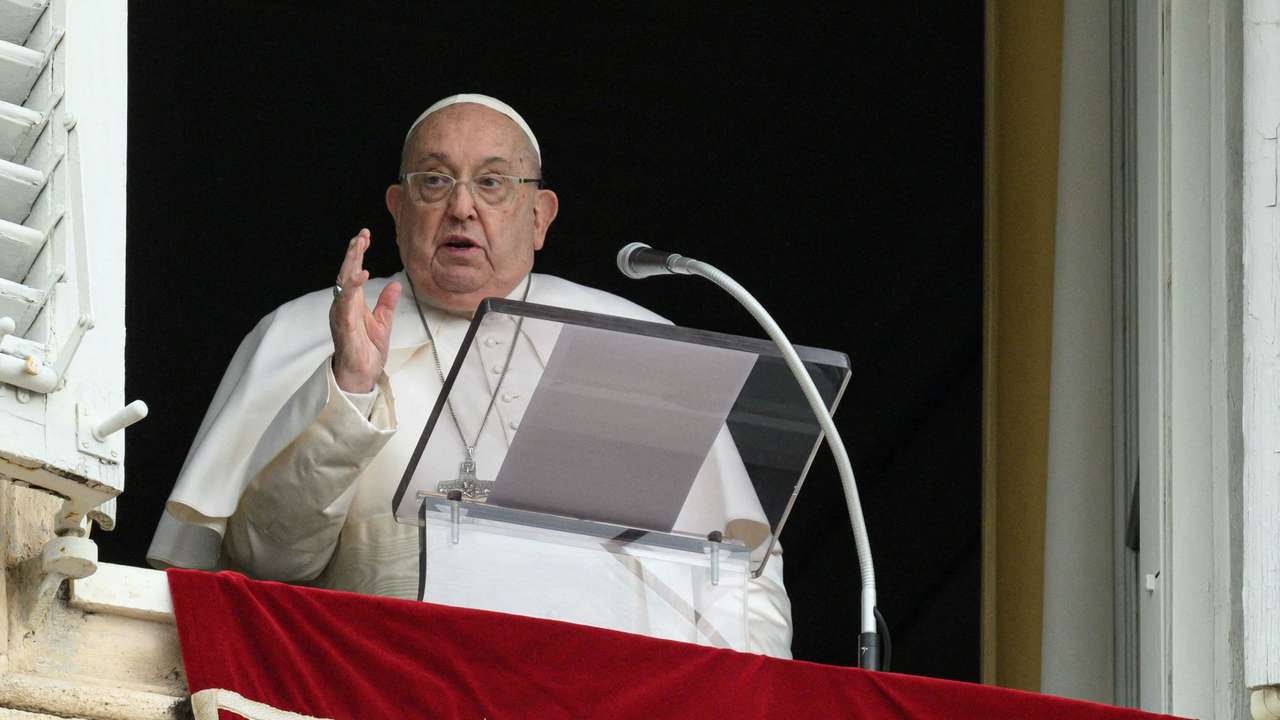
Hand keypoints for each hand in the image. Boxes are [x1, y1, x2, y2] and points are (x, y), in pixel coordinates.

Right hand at [329, 229, 400, 392]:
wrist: (362, 375)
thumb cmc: (367, 351)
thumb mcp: (383, 323)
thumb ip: (386, 303)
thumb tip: (394, 284)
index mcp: (353, 303)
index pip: (354, 273)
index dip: (358, 254)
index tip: (365, 236)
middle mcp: (344, 305)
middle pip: (346, 272)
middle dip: (353, 252)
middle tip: (362, 234)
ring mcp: (342, 314)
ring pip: (344, 282)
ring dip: (351, 262)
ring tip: (359, 245)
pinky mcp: (344, 325)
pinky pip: (347, 302)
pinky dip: (353, 287)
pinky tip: (362, 274)